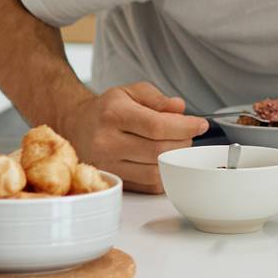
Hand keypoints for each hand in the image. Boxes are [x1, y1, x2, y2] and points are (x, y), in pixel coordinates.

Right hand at [56, 82, 208, 192]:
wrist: (77, 126)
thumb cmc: (108, 110)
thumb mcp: (130, 92)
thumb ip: (158, 98)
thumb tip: (179, 108)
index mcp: (113, 115)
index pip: (157, 126)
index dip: (185, 127)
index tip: (200, 124)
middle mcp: (107, 142)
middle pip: (159, 150)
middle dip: (183, 142)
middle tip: (186, 134)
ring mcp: (108, 165)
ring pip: (156, 171)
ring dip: (175, 159)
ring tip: (174, 145)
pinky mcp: (114, 181)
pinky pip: (149, 185)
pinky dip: (164, 174)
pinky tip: (163, 159)